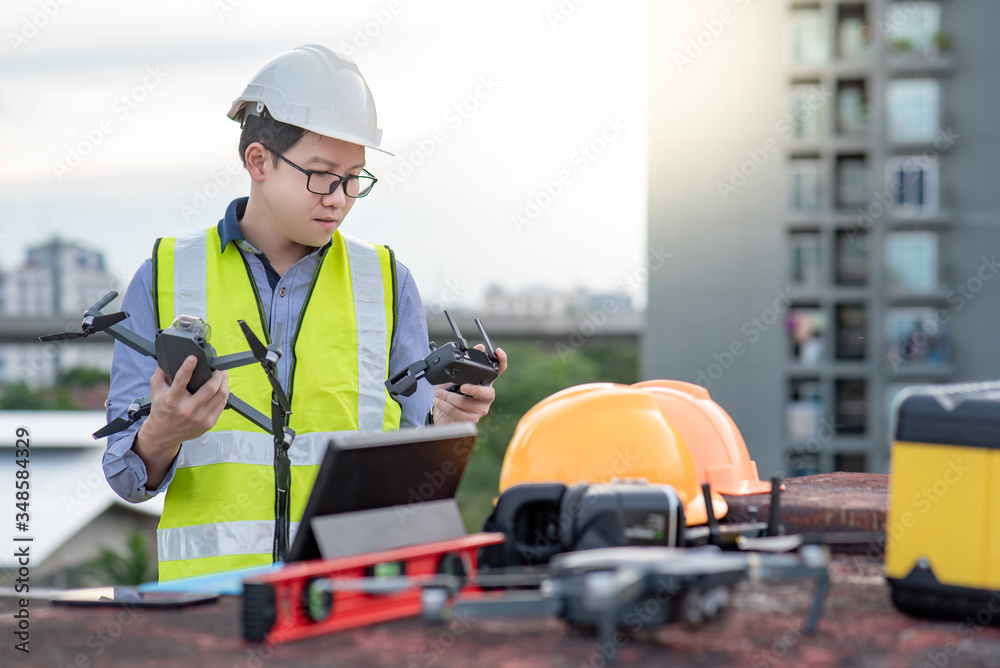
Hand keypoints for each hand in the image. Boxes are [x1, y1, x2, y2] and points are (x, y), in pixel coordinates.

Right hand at [133, 356, 228, 487]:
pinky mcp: (209, 423)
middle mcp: (187, 410)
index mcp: (172, 400)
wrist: (164, 434)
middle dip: (218, 374)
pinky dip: (224, 393)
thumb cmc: (162, 409)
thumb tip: (170, 357)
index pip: (181, 381)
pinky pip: (222, 404)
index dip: (188, 368)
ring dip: (224, 382)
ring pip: (221, 395)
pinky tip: (222, 387)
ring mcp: (200, 418)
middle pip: (210, 388)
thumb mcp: (156, 390)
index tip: (193, 357)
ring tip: (222, 375)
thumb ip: (162, 373)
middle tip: (218, 367)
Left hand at [431, 346, 506, 425]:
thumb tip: (478, 347)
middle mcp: (485, 397)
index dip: (501, 361)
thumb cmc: (450, 395)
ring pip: (469, 404)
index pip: (498, 371)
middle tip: (462, 387)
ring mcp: (480, 409)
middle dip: (475, 390)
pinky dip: (446, 406)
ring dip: (450, 397)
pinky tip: (439, 401)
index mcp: (484, 382)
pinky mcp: (471, 420)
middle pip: (489, 393)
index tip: (498, 351)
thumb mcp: (454, 377)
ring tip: (439, 393)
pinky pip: (460, 413)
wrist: (442, 416)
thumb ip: (464, 364)